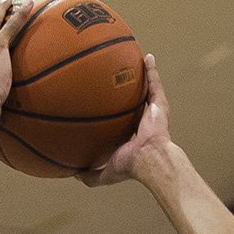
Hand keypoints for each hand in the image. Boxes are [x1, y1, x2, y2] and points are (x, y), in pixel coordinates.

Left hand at [78, 54, 171, 186]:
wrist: (149, 159)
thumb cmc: (130, 166)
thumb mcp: (106, 173)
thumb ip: (91, 175)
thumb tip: (73, 174)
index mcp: (131, 136)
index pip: (121, 122)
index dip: (114, 112)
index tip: (102, 102)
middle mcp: (142, 122)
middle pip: (133, 101)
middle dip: (127, 90)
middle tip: (115, 76)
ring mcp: (152, 112)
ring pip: (145, 89)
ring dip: (141, 75)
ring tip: (132, 59)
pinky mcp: (160, 105)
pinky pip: (155, 83)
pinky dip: (152, 70)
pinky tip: (147, 57)